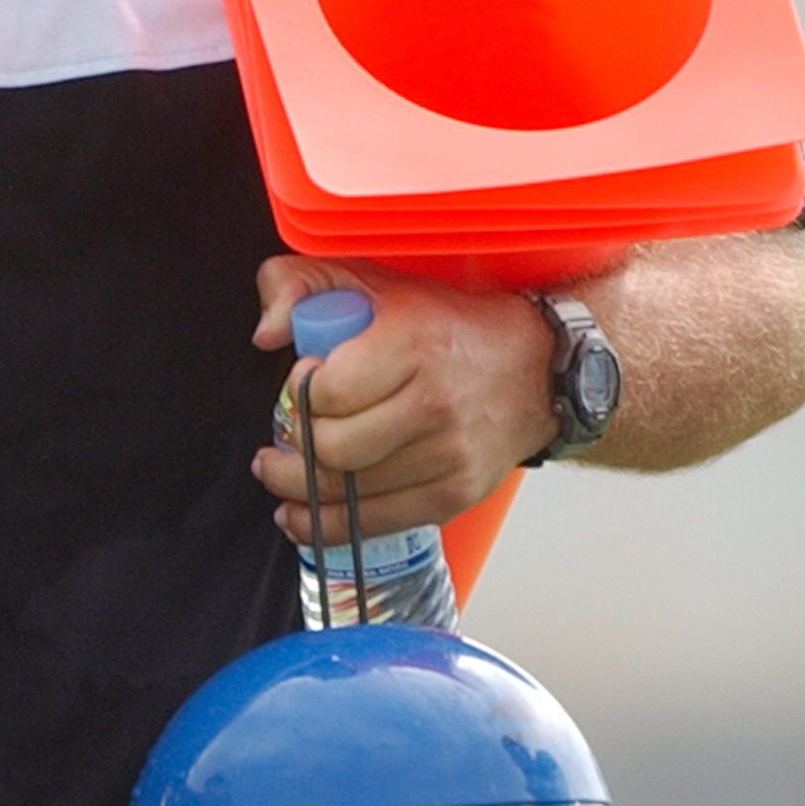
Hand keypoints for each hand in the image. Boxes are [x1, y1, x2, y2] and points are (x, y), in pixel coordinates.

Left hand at [250, 257, 554, 543]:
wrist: (538, 366)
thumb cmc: (449, 324)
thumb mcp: (373, 281)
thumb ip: (301, 285)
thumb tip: (266, 332)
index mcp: (412, 343)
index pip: (324, 392)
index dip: (299, 392)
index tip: (302, 383)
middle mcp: (433, 403)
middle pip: (331, 450)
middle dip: (292, 447)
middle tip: (282, 436)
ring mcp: (448, 455)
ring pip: (347, 491)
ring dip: (300, 486)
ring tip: (282, 470)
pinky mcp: (454, 493)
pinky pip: (375, 522)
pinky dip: (328, 524)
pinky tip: (299, 513)